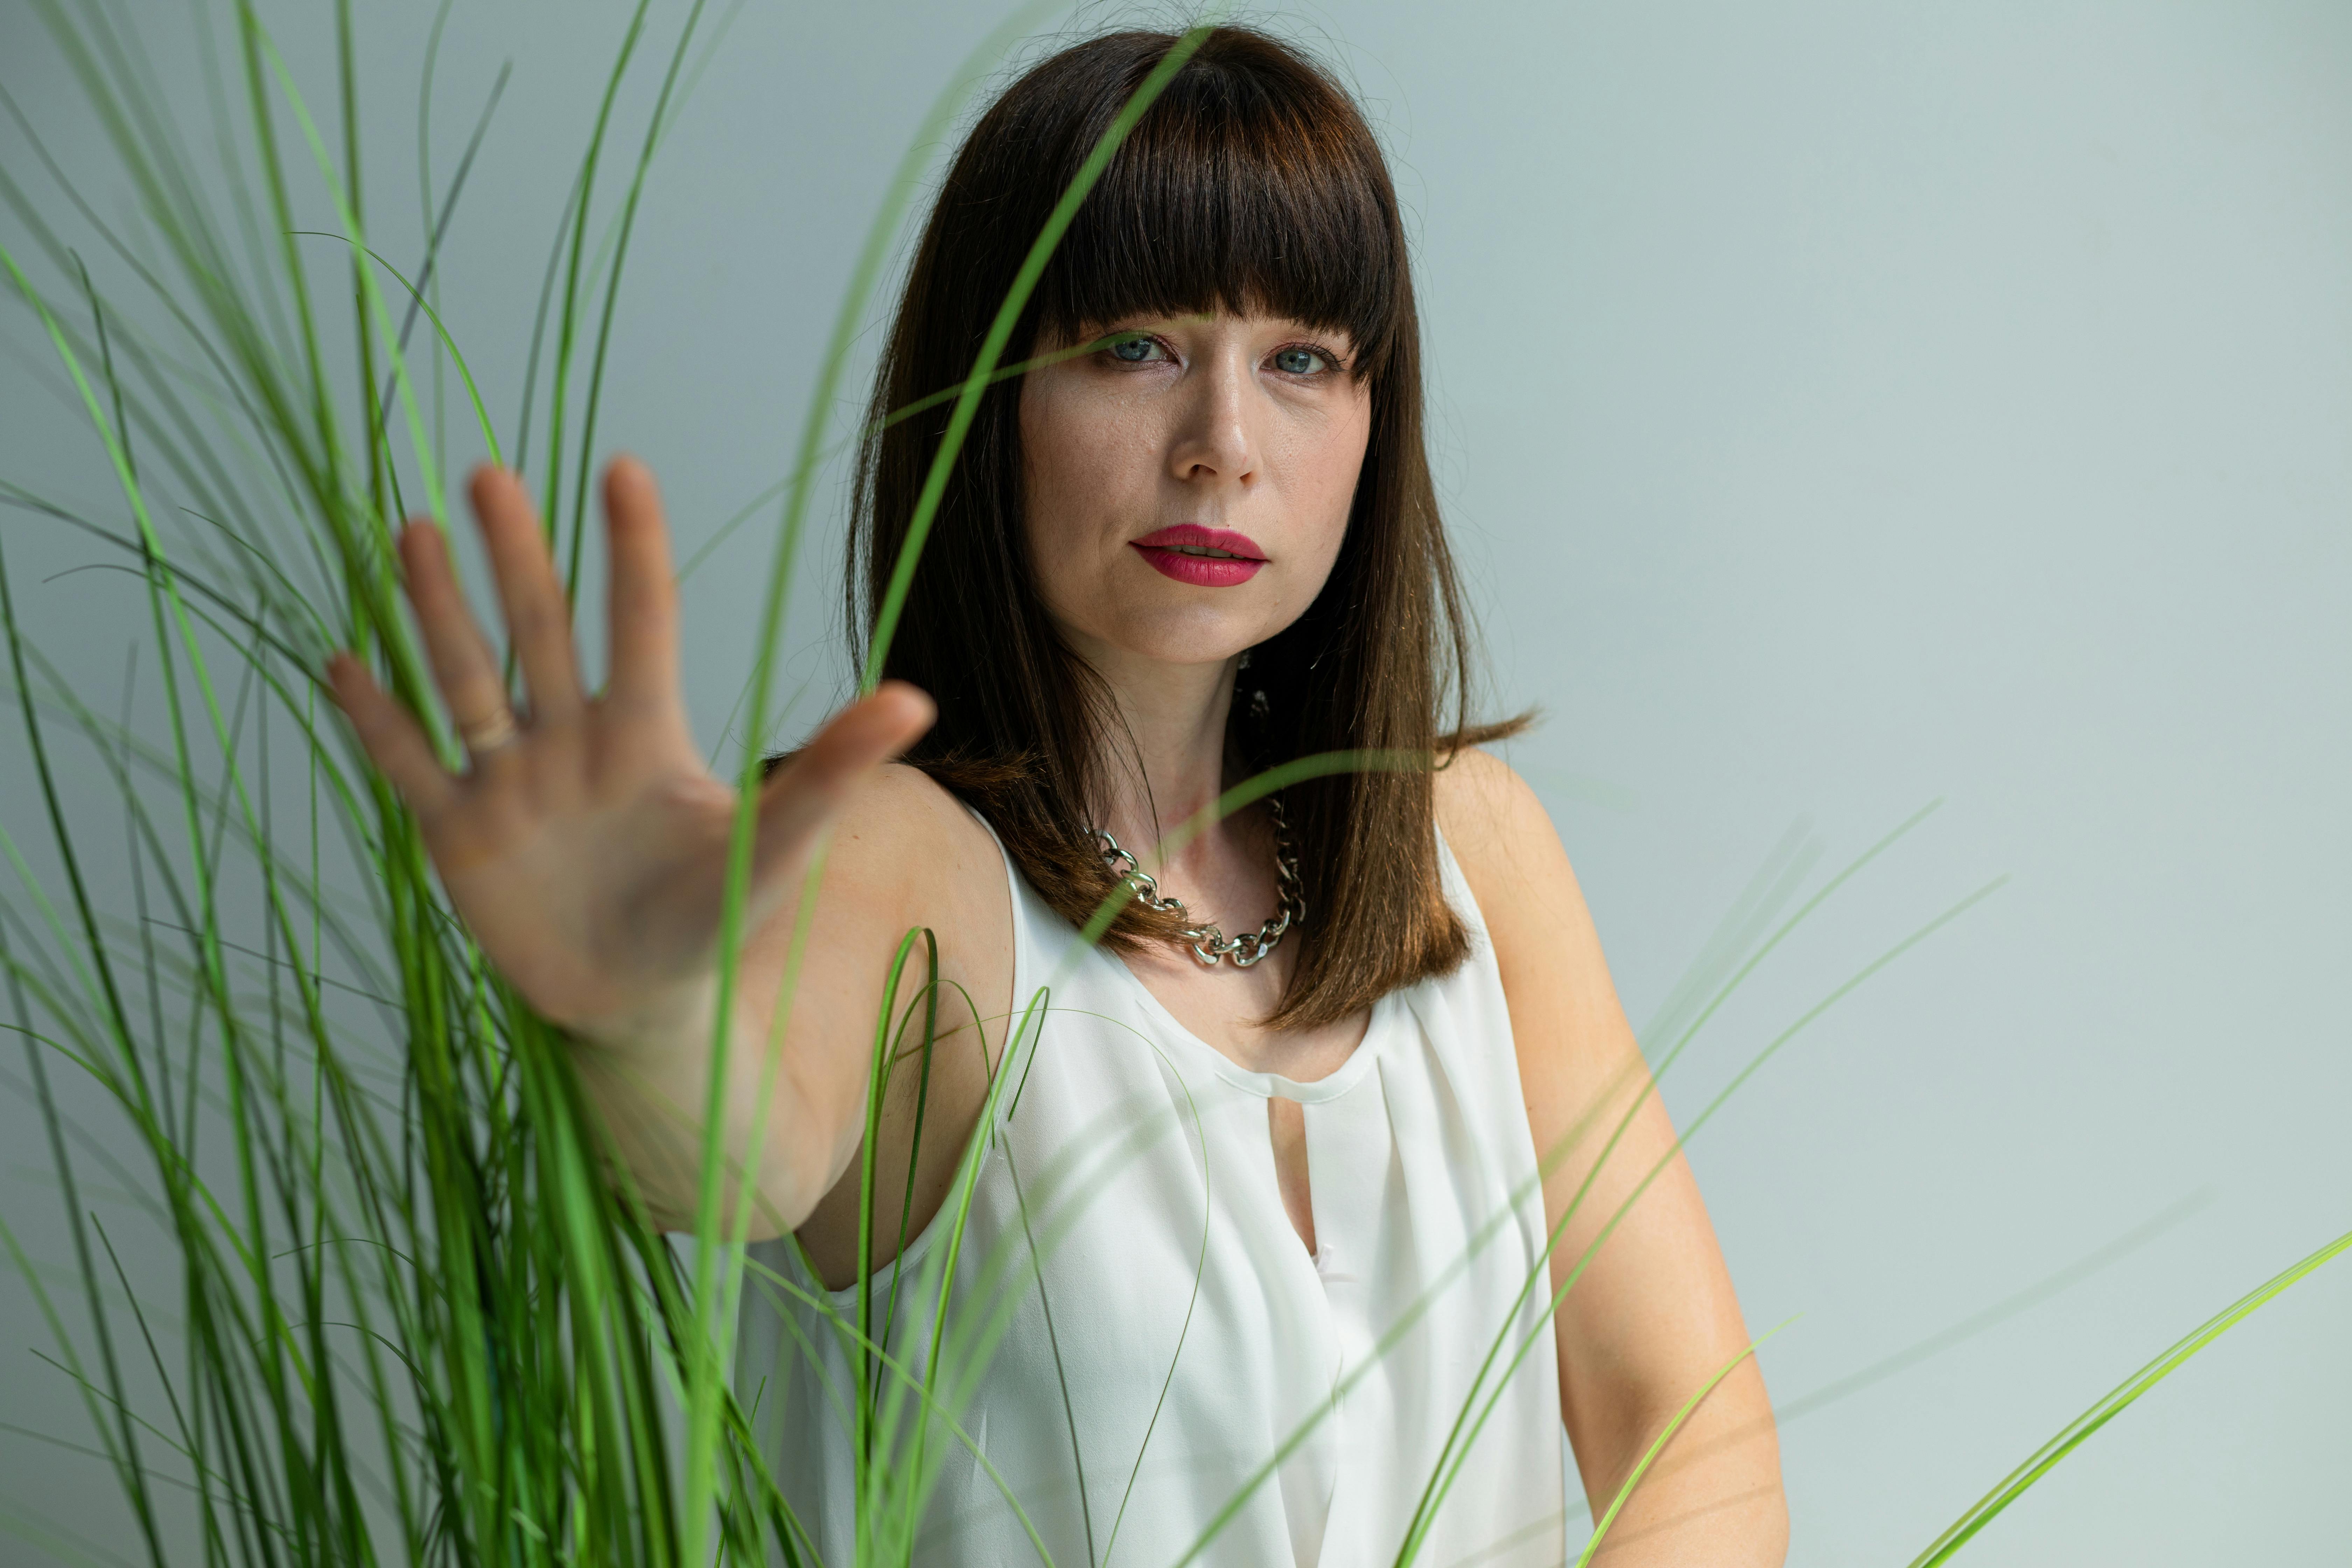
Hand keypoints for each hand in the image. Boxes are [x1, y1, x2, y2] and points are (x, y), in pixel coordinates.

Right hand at [328, 459, 933, 1057]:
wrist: (645, 1004)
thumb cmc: (713, 917)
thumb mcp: (777, 843)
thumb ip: (833, 768)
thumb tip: (916, 700)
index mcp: (643, 735)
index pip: (639, 624)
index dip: (632, 552)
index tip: (622, 468)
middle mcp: (570, 743)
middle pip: (540, 632)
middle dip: (517, 558)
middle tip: (491, 473)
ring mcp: (508, 783)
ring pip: (467, 679)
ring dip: (438, 611)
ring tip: (414, 531)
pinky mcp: (458, 835)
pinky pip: (409, 765)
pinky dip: (376, 720)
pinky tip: (342, 659)